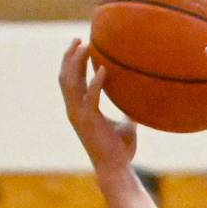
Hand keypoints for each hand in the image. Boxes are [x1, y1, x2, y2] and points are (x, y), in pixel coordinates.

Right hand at [58, 39, 136, 172]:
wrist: (117, 168)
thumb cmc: (121, 149)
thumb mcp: (127, 124)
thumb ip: (128, 110)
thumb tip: (140, 101)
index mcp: (81, 108)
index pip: (72, 79)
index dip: (74, 61)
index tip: (82, 44)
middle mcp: (75, 109)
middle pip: (66, 76)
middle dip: (70, 56)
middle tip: (79, 39)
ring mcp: (79, 115)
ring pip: (71, 83)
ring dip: (77, 63)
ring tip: (86, 46)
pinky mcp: (88, 122)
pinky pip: (90, 98)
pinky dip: (96, 83)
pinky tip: (104, 70)